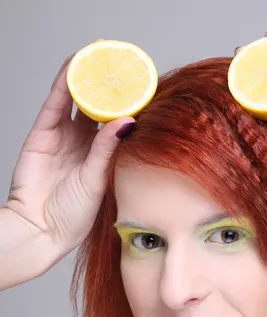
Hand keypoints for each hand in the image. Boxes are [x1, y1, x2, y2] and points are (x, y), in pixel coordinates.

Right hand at [5, 50, 134, 254]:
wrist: (42, 230)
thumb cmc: (74, 216)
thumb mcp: (99, 179)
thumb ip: (108, 149)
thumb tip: (128, 121)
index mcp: (102, 156)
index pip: (117, 122)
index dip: (128, 104)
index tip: (144, 87)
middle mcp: (83, 143)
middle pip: (97, 106)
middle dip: (109, 86)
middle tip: (123, 64)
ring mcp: (63, 136)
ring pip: (76, 99)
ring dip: (87, 78)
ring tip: (100, 55)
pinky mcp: (43, 134)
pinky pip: (55, 103)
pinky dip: (64, 83)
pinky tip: (75, 66)